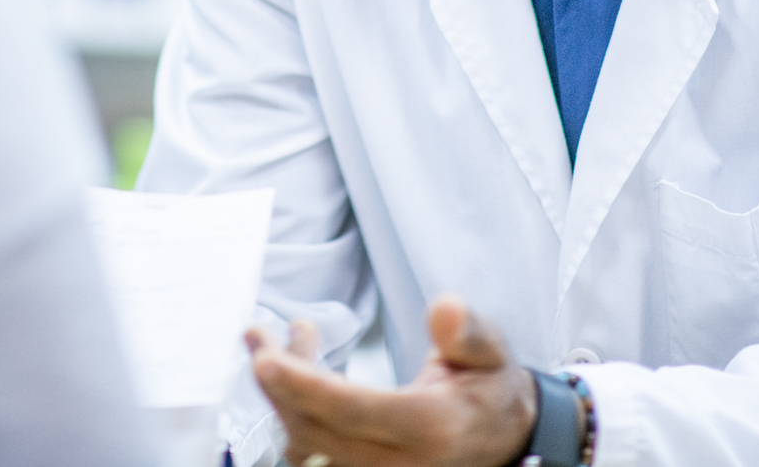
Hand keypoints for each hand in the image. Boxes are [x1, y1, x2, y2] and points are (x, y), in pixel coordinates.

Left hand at [245, 296, 537, 466]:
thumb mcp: (489, 353)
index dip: (306, 386)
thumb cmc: (487, 390)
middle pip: (317, 430)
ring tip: (271, 343)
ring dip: (280, 395)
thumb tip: (444, 308)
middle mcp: (401, 464)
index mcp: (432, 429)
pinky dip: (292, 415)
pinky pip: (311, 455)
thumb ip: (466, 332)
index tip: (268, 360)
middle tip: (258, 336)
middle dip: (278, 383)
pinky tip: (290, 375)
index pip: (355, 411)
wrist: (500, 438)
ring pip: (306, 445)